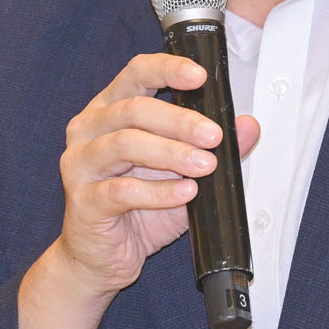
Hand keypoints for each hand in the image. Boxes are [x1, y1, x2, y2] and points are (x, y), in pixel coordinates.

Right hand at [52, 52, 260, 298]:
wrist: (104, 259)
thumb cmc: (139, 210)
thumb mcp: (183, 174)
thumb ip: (211, 148)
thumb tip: (249, 126)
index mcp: (109, 110)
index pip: (135, 73)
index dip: (167, 69)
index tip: (200, 77)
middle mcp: (88, 130)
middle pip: (132, 109)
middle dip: (179, 121)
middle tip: (214, 136)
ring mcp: (79, 165)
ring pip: (124, 144)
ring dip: (171, 153)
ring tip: (204, 166)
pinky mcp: (83, 201)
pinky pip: (121, 190)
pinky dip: (158, 191)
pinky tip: (185, 193)